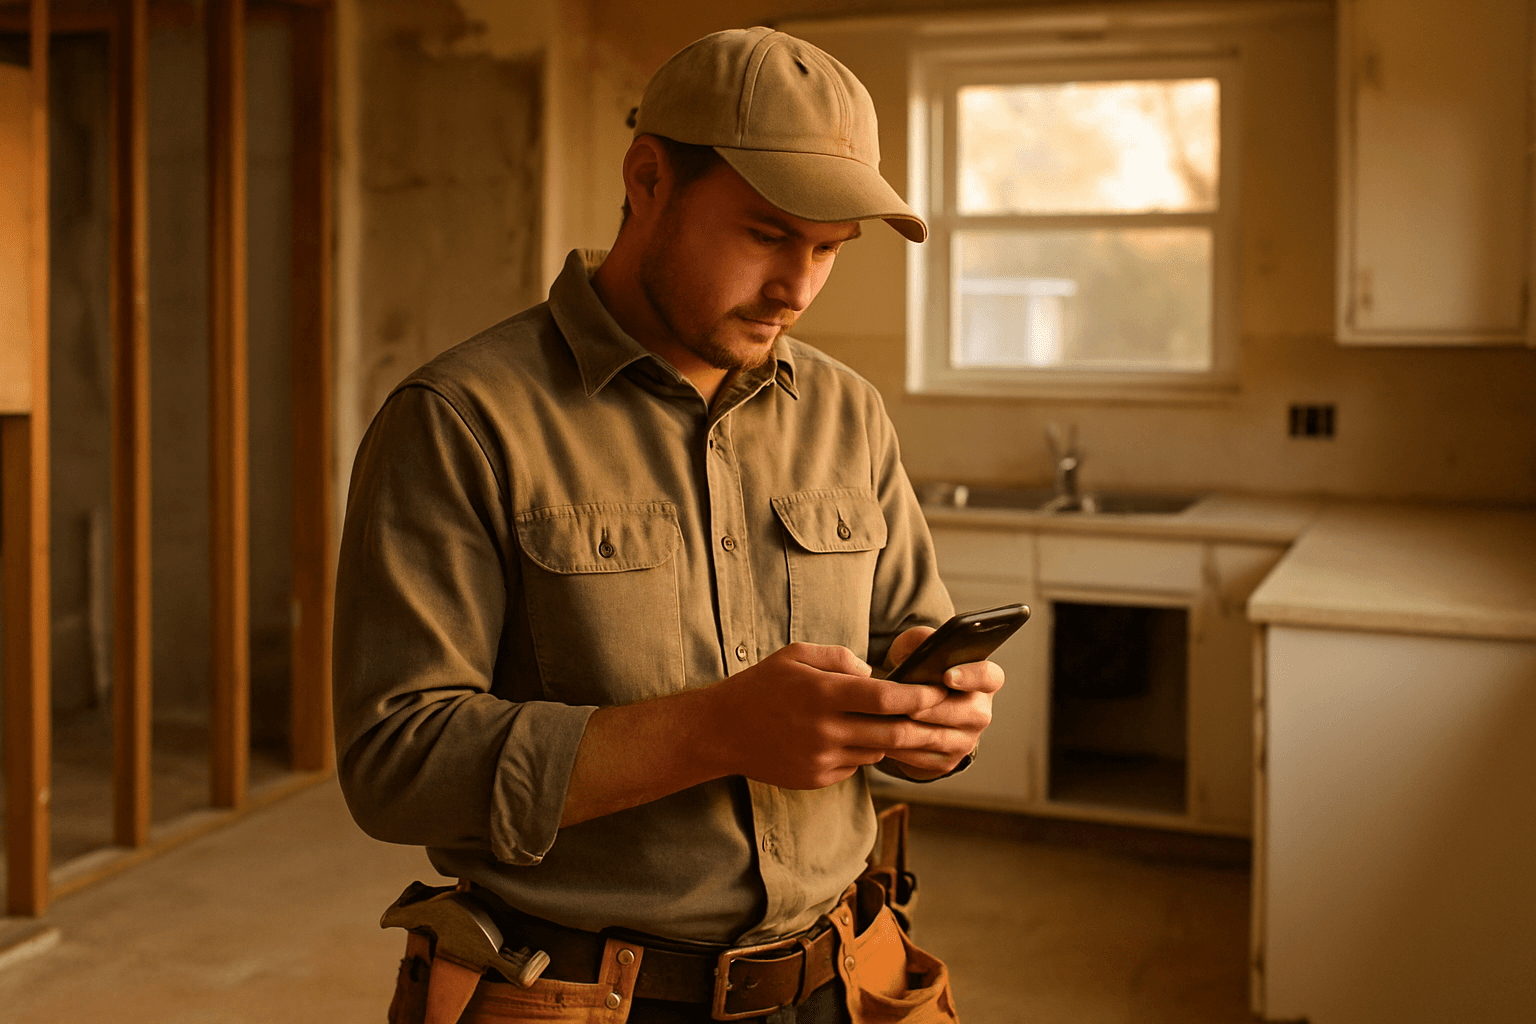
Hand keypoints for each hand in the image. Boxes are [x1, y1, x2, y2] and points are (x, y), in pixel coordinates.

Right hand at [703, 643, 951, 789]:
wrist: (722, 731)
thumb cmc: (761, 686)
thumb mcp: (795, 655)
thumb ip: (839, 658)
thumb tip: (875, 673)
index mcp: (822, 694)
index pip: (886, 698)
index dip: (919, 696)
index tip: (938, 691)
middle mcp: (825, 730)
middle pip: (892, 733)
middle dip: (923, 725)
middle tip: (941, 716)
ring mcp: (821, 759)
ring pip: (877, 750)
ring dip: (890, 737)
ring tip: (894, 721)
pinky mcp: (817, 778)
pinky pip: (855, 765)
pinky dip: (862, 750)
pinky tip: (850, 736)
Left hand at [877, 625, 1004, 778]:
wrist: (912, 710)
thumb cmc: (918, 673)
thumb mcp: (916, 650)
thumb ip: (920, 639)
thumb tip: (923, 643)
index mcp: (983, 681)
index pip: (989, 677)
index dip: (972, 676)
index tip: (947, 675)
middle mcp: (980, 713)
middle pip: (964, 713)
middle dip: (930, 707)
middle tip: (905, 703)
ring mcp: (966, 741)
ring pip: (937, 738)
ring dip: (910, 729)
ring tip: (884, 719)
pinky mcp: (947, 762)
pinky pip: (921, 758)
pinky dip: (899, 748)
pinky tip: (880, 737)